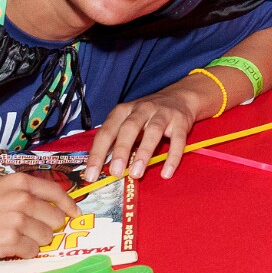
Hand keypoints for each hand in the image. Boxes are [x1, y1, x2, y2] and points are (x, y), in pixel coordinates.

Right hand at [0, 172, 78, 265]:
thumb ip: (22, 196)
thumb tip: (52, 210)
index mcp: (20, 182)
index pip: (58, 193)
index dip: (69, 206)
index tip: (73, 215)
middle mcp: (22, 199)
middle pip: (56, 220)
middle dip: (47, 229)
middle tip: (28, 233)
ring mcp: (16, 221)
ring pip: (46, 238)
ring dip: (33, 243)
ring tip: (11, 240)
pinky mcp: (8, 242)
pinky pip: (31, 252)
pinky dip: (23, 254)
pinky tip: (5, 249)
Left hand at [84, 84, 204, 181]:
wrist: (180, 97)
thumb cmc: (148, 115)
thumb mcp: (129, 121)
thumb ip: (117, 140)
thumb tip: (101, 167)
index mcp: (123, 111)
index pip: (106, 132)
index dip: (97, 153)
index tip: (90, 175)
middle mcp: (141, 109)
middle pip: (129, 128)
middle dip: (121, 150)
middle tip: (115, 172)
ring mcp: (162, 114)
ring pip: (153, 132)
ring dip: (144, 152)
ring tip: (137, 173)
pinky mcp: (180, 122)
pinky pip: (177, 140)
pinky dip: (172, 157)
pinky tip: (166, 173)